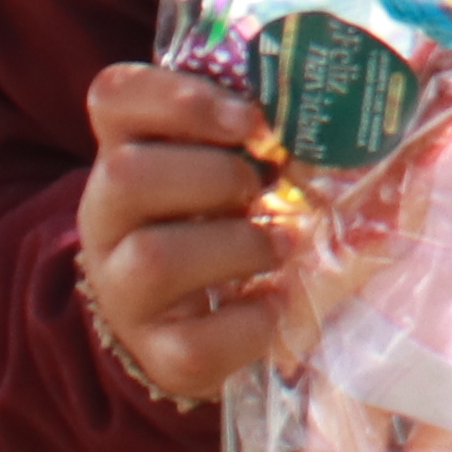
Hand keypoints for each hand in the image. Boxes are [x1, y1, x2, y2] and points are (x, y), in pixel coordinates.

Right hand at [77, 61, 292, 405]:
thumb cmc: (216, 219)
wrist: (185, 323)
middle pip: (126, 176)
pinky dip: (250, 323)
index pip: (113, 97)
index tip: (248, 118)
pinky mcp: (157, 354)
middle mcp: (107, 219)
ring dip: (238, 246)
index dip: (178, 98)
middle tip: (262, 186)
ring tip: (280, 245)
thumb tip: (344, 101)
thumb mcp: (218, 161)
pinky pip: (194, 343)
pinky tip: (274, 302)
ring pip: (154, 260)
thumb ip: (252, 129)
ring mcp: (122, 292)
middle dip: (214, 175)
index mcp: (124, 152)